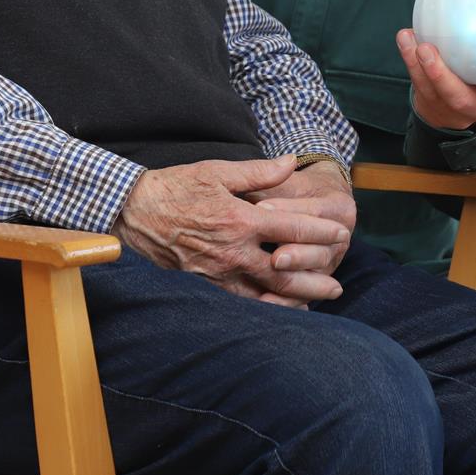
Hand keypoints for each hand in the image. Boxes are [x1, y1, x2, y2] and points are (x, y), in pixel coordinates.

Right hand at [112, 155, 350, 303]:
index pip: (291, 229)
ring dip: (293, 300)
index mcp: (240, 220)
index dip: (320, 232)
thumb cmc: (177, 187)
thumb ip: (259, 172)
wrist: (133, 211)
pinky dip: (263, 309)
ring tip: (316, 304)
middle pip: (284, 273)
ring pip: (264, 294)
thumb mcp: (218, 172)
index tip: (342, 234)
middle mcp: (232, 251)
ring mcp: (218, 272)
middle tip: (337, 286)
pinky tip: (278, 311)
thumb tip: (291, 162)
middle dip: (315, 280)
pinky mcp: (204, 284)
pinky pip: (239, 302)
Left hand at [396, 10, 475, 130]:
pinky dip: (409, 58)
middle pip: (460, 98)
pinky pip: (417, 81)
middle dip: (443, 78)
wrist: (463, 101)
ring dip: (419, 67)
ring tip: (414, 42)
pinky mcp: (429, 103)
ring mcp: (449, 107)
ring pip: (432, 91)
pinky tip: (405, 35)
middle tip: (430, 50)